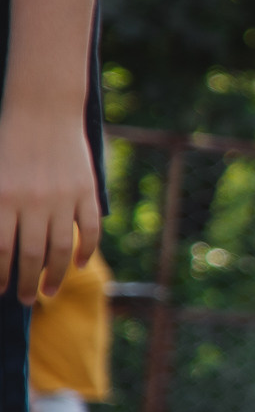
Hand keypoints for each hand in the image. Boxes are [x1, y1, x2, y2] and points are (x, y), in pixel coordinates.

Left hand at [0, 105, 96, 301]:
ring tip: (48, 292)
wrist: (43, 111)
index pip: (1, 250)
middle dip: (27, 282)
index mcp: (2, 198)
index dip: (1, 275)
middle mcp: (32, 201)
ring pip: (59, 248)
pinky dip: (84, 250)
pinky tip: (76, 264)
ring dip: (54, 275)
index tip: (1, 290)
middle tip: (26, 300)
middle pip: (30, 255)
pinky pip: (88, 229)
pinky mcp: (85, 191)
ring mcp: (62, 198)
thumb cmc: (8, 143)